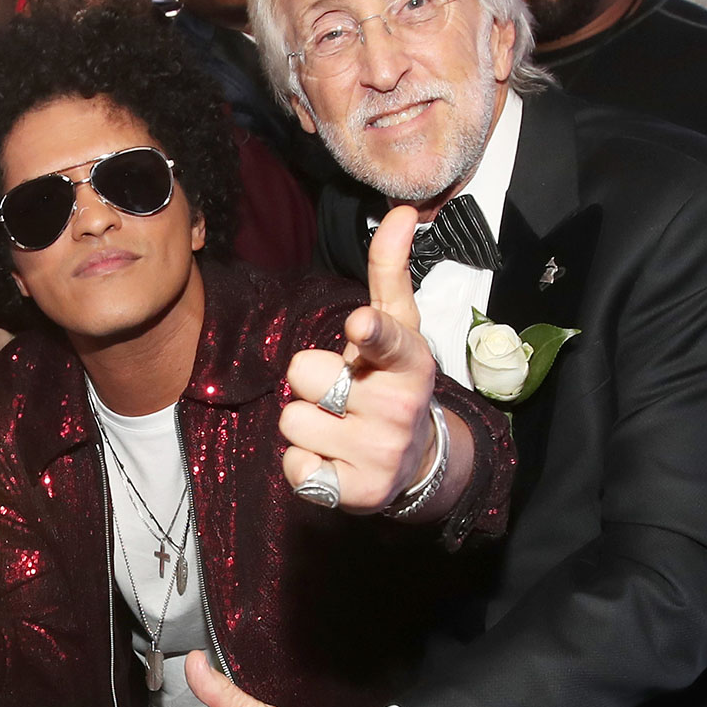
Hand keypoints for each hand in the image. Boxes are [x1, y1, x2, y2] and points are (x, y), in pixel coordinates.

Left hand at [281, 205, 453, 512]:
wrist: (415, 462)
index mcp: (409, 361)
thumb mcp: (399, 328)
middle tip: (342, 393)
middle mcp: (398, 408)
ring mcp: (378, 454)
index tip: (360, 325)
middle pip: (303, 373)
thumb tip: (402, 212)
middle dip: (312, 380)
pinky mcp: (354, 494)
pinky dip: (303, 464)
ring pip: (291, 420)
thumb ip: (390, 271)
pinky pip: (292, 466)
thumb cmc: (392, 380)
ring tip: (338, 427)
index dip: (372, 334)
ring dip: (305, 423)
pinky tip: (331, 460)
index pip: (389, 341)